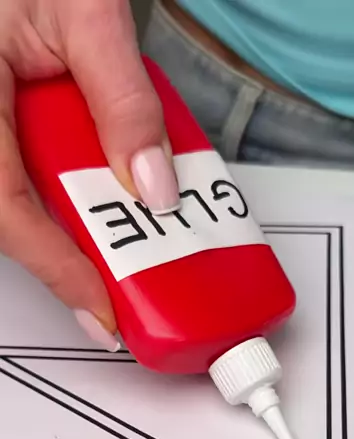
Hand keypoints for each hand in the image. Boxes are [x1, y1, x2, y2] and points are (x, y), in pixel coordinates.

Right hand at [0, 0, 177, 348]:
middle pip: (8, 219)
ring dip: (64, 232)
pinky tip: (94, 197)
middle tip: (115, 295)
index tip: (99, 309)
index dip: (54, 267)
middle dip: (64, 262)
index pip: (6, 206)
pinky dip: (57, 199)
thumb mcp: (85, 14)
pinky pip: (17, 183)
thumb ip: (123, 97)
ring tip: (117, 251)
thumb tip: (154, 184)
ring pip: (11, 205)